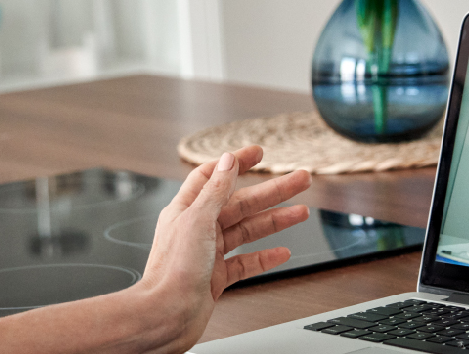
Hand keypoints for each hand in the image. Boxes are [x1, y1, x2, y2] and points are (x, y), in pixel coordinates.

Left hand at [137, 146, 311, 351]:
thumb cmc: (172, 270)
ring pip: (249, 231)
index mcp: (188, 209)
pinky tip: (282, 252)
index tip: (258, 153)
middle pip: (241, 203)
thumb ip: (216, 190)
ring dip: (276, 221)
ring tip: (302, 212)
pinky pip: (247, 262)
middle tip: (300, 180)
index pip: (215, 175)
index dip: (237, 162)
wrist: (166, 316)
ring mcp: (210, 253)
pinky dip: (265, 257)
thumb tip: (227, 160)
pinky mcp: (218, 277)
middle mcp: (199, 228)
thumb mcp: (197, 219)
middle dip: (272, 191)